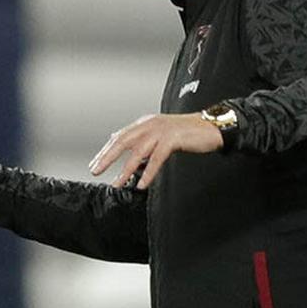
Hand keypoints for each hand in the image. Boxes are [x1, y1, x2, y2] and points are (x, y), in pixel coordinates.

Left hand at [88, 113, 222, 188]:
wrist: (211, 127)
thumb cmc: (188, 133)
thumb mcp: (160, 134)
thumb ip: (143, 141)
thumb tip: (126, 151)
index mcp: (145, 123)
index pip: (120, 136)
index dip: (106, 150)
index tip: (95, 163)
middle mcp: (150, 125)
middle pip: (122, 141)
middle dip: (107, 157)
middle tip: (95, 170)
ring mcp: (161, 131)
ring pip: (137, 151)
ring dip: (125, 169)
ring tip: (117, 183)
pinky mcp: (173, 139)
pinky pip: (156, 158)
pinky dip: (148, 172)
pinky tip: (142, 184)